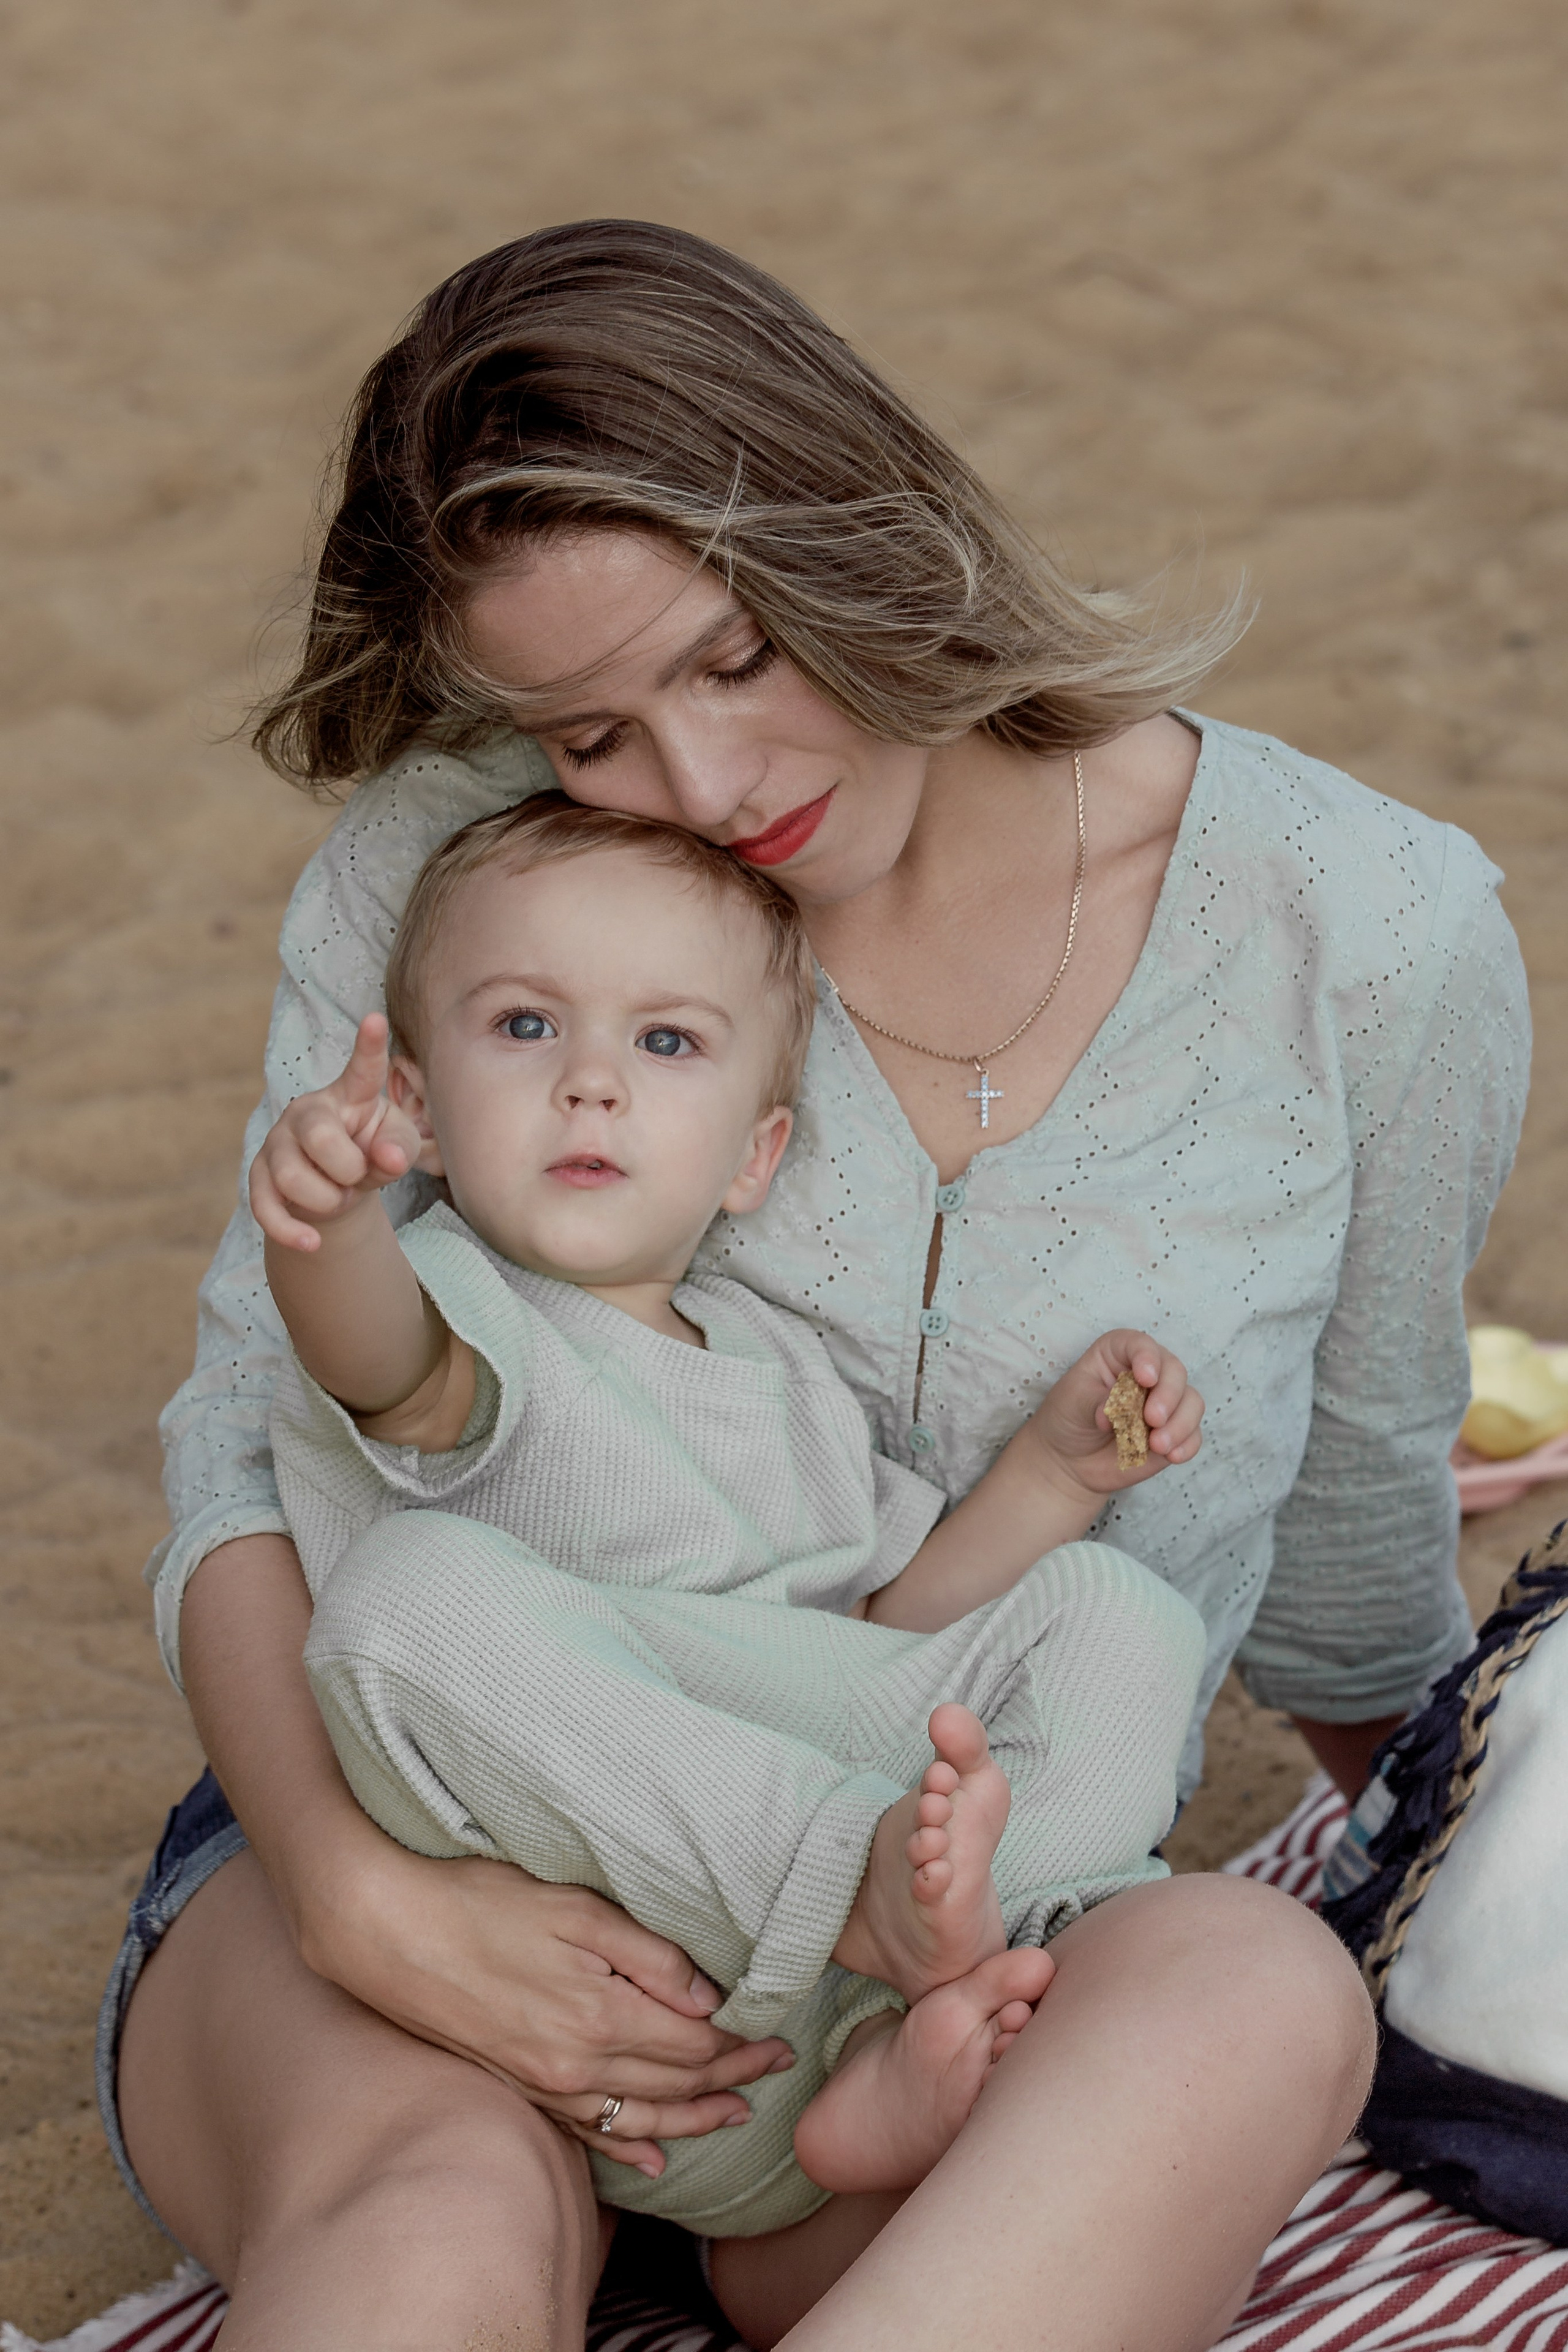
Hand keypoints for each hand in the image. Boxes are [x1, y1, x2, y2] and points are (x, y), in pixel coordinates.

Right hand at [249, 1014, 424, 1252]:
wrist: (336, 1194)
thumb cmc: (370, 1156)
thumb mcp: (396, 1150)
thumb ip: (399, 1149)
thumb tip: (389, 1158)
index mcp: (350, 1095)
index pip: (362, 1069)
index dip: (369, 1046)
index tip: (377, 1020)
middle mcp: (307, 1111)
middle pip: (320, 1138)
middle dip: (347, 1169)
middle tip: (356, 1176)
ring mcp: (277, 1143)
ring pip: (294, 1178)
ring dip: (327, 1200)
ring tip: (339, 1196)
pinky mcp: (258, 1177)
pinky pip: (265, 1207)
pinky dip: (290, 1230)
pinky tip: (311, 1243)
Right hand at [303, 1834, 794, 2178]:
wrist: (387, 1929)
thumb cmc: (481, 1901)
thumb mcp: (575, 1907)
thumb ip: (648, 1956)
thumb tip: (707, 1999)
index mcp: (599, 2014)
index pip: (694, 2045)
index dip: (743, 2045)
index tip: (781, 2039)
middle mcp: (576, 2062)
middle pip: (674, 2084)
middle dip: (732, 2079)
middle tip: (777, 2069)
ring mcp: (543, 2081)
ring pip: (637, 2117)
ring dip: (691, 2119)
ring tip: (734, 2115)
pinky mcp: (516, 2082)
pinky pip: (583, 2130)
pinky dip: (625, 2145)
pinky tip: (650, 2157)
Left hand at [1023, 1330, 1203, 1500]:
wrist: (1068, 1459)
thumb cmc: (1068, 1418)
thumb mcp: (1072, 1402)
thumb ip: (1097, 1401)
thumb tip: (1118, 1411)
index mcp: (1118, 1354)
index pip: (1140, 1345)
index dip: (1148, 1357)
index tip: (1145, 1378)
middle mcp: (1147, 1374)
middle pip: (1175, 1371)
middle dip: (1168, 1395)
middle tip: (1152, 1418)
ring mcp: (1164, 1403)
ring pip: (1192, 1402)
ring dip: (1180, 1423)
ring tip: (1157, 1445)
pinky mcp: (1173, 1432)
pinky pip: (1193, 1434)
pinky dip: (1187, 1444)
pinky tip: (1172, 1455)